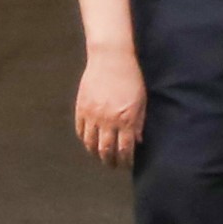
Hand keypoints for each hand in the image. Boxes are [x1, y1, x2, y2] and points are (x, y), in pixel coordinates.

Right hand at [74, 43, 146, 166]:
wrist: (111, 58)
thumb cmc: (131, 78)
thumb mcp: (141, 101)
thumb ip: (139, 123)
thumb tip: (138, 142)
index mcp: (125, 119)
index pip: (124, 149)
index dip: (125, 161)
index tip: (127, 165)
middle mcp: (108, 120)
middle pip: (106, 150)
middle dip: (110, 161)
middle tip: (113, 165)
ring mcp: (92, 114)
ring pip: (90, 143)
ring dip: (96, 153)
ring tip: (100, 156)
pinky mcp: (82, 107)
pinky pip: (80, 130)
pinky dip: (85, 140)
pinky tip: (90, 142)